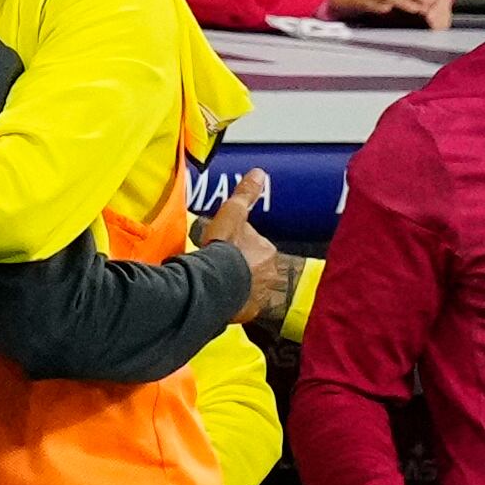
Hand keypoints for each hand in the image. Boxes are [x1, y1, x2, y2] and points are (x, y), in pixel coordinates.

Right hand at [193, 168, 287, 324]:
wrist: (216, 283)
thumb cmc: (224, 249)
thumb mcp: (232, 214)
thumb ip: (245, 193)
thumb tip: (259, 172)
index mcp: (267, 251)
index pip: (253, 245)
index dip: (237, 245)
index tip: (222, 246)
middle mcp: (270, 273)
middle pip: (252, 266)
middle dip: (238, 266)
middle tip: (216, 264)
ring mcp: (260, 294)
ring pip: (247, 286)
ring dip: (235, 284)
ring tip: (214, 281)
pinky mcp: (248, 311)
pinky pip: (240, 305)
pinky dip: (231, 301)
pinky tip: (217, 297)